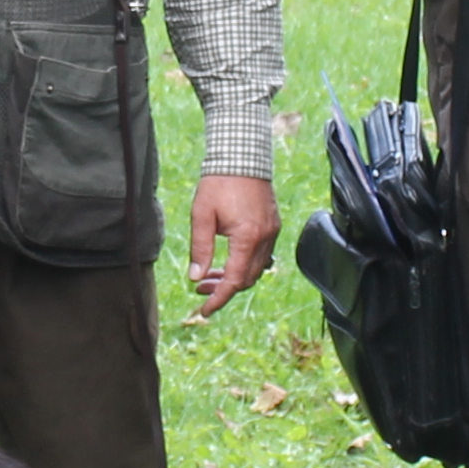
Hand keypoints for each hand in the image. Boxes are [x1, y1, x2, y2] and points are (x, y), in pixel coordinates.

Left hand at [185, 172, 278, 315]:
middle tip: (200, 288)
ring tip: (209, 274)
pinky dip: (245, 263)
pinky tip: (228, 260)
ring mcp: (272, 231)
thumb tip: (195, 278)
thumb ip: (200, 249)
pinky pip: (262, 254)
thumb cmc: (218, 183)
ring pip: (256, 268)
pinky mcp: (273, 224)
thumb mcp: (202, 216)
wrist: (242, 156)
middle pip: (247, 278)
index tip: (204, 311)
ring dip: (234, 276)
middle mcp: (265, 238)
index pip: (234, 280)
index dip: (218, 298)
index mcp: (247, 238)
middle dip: (223, 288)